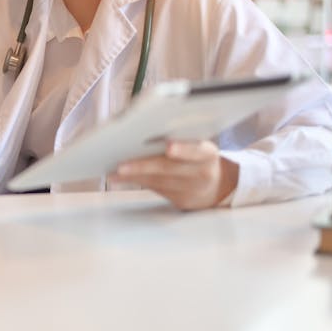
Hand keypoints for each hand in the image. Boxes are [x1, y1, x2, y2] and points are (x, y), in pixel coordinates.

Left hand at [110, 140, 238, 210]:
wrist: (218, 185)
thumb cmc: (200, 157)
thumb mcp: (200, 145)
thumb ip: (182, 138)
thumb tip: (147, 129)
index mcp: (208, 154)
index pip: (196, 150)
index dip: (183, 149)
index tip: (169, 147)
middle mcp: (202, 173)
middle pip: (169, 169)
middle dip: (143, 166)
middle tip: (122, 165)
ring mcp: (191, 190)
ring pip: (158, 182)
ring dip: (132, 176)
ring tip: (113, 172)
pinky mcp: (181, 201)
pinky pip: (155, 190)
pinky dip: (136, 182)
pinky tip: (120, 177)